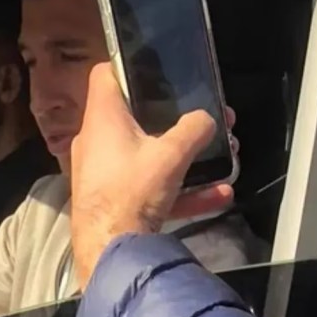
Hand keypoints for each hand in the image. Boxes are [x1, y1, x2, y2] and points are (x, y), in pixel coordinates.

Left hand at [69, 63, 233, 287]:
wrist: (110, 251)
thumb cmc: (131, 192)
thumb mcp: (171, 155)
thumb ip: (194, 130)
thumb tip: (207, 118)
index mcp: (102, 119)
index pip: (105, 75)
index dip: (127, 66)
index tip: (155, 68)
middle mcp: (96, 141)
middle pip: (134, 117)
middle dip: (174, 120)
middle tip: (205, 120)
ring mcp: (102, 172)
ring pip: (147, 155)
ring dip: (183, 157)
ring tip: (220, 157)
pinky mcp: (113, 199)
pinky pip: (150, 187)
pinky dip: (179, 189)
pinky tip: (216, 195)